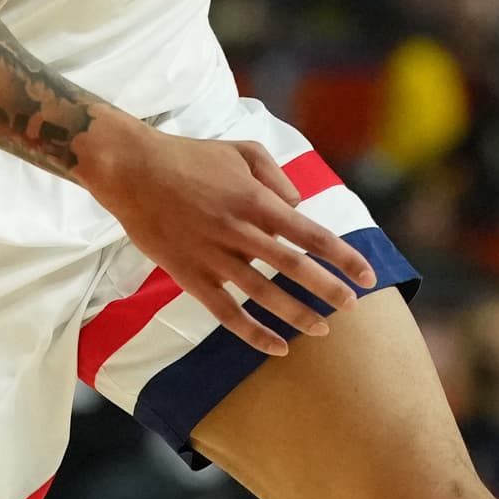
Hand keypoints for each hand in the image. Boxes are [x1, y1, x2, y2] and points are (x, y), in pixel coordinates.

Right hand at [90, 127, 378, 357]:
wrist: (132, 170)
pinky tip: (276, 346)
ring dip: (296, 314)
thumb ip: (276, 175)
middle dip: (328, 289)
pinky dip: (252, 332)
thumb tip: (298, 204)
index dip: (343, 258)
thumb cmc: (189, 156)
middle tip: (352, 306)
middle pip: (294, 267)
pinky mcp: (190, 275)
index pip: (312, 234)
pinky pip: (226, 312)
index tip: (367, 275)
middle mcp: (240, 231)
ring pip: (264, 294)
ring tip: (322, 330)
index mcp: (256, 200)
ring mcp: (214, 256)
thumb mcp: (241, 151)